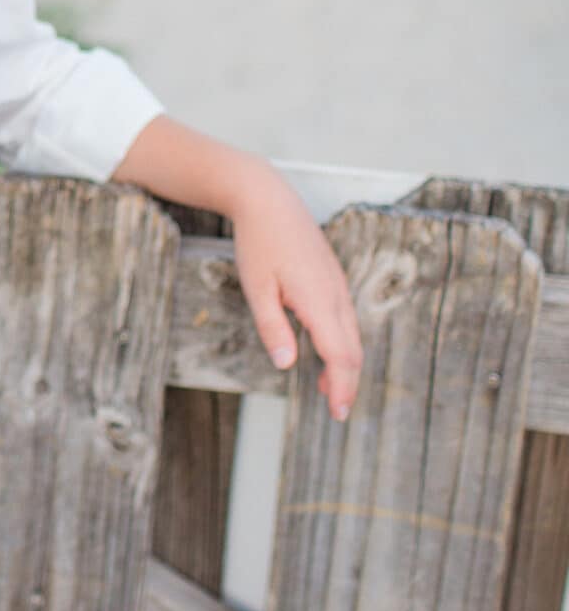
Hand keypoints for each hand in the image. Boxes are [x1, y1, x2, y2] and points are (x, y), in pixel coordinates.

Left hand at [227, 161, 363, 421]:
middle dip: (347, 383)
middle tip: (337, 411)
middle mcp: (335, 294)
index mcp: (318, 300)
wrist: (269, 198)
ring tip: (326, 389)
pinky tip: (323, 351)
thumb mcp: (257, 288)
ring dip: (344, 364)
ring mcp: (337, 284)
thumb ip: (273, 327)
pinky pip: (345, 318)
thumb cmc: (259, 243)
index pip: (340, 355)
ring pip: (351, 334)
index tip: (337, 412)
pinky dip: (340, 343)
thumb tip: (286, 365)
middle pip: (352, 350)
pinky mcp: (333, 278)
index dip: (341, 386)